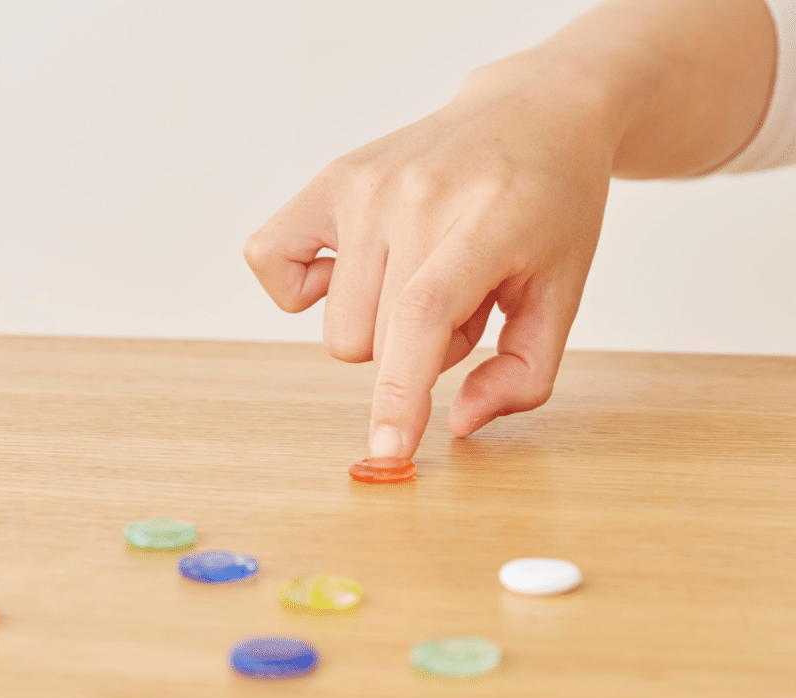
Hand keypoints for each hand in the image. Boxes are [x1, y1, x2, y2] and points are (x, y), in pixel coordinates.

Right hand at [244, 53, 620, 456]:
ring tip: (421, 275)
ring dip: (379, 323)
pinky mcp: (328, 179)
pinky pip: (269, 260)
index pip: (420, 314)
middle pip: (371, 343)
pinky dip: (306, 285)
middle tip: (460, 299)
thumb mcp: (564, 292)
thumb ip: (523, 372)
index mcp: (485, 222)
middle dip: (416, 351)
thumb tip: (454, 424)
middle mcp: (411, 196)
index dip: (399, 392)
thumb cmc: (551, 206)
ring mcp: (361, 184)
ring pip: (337, 325)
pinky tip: (355, 265)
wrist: (532, 111)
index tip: (388, 450)